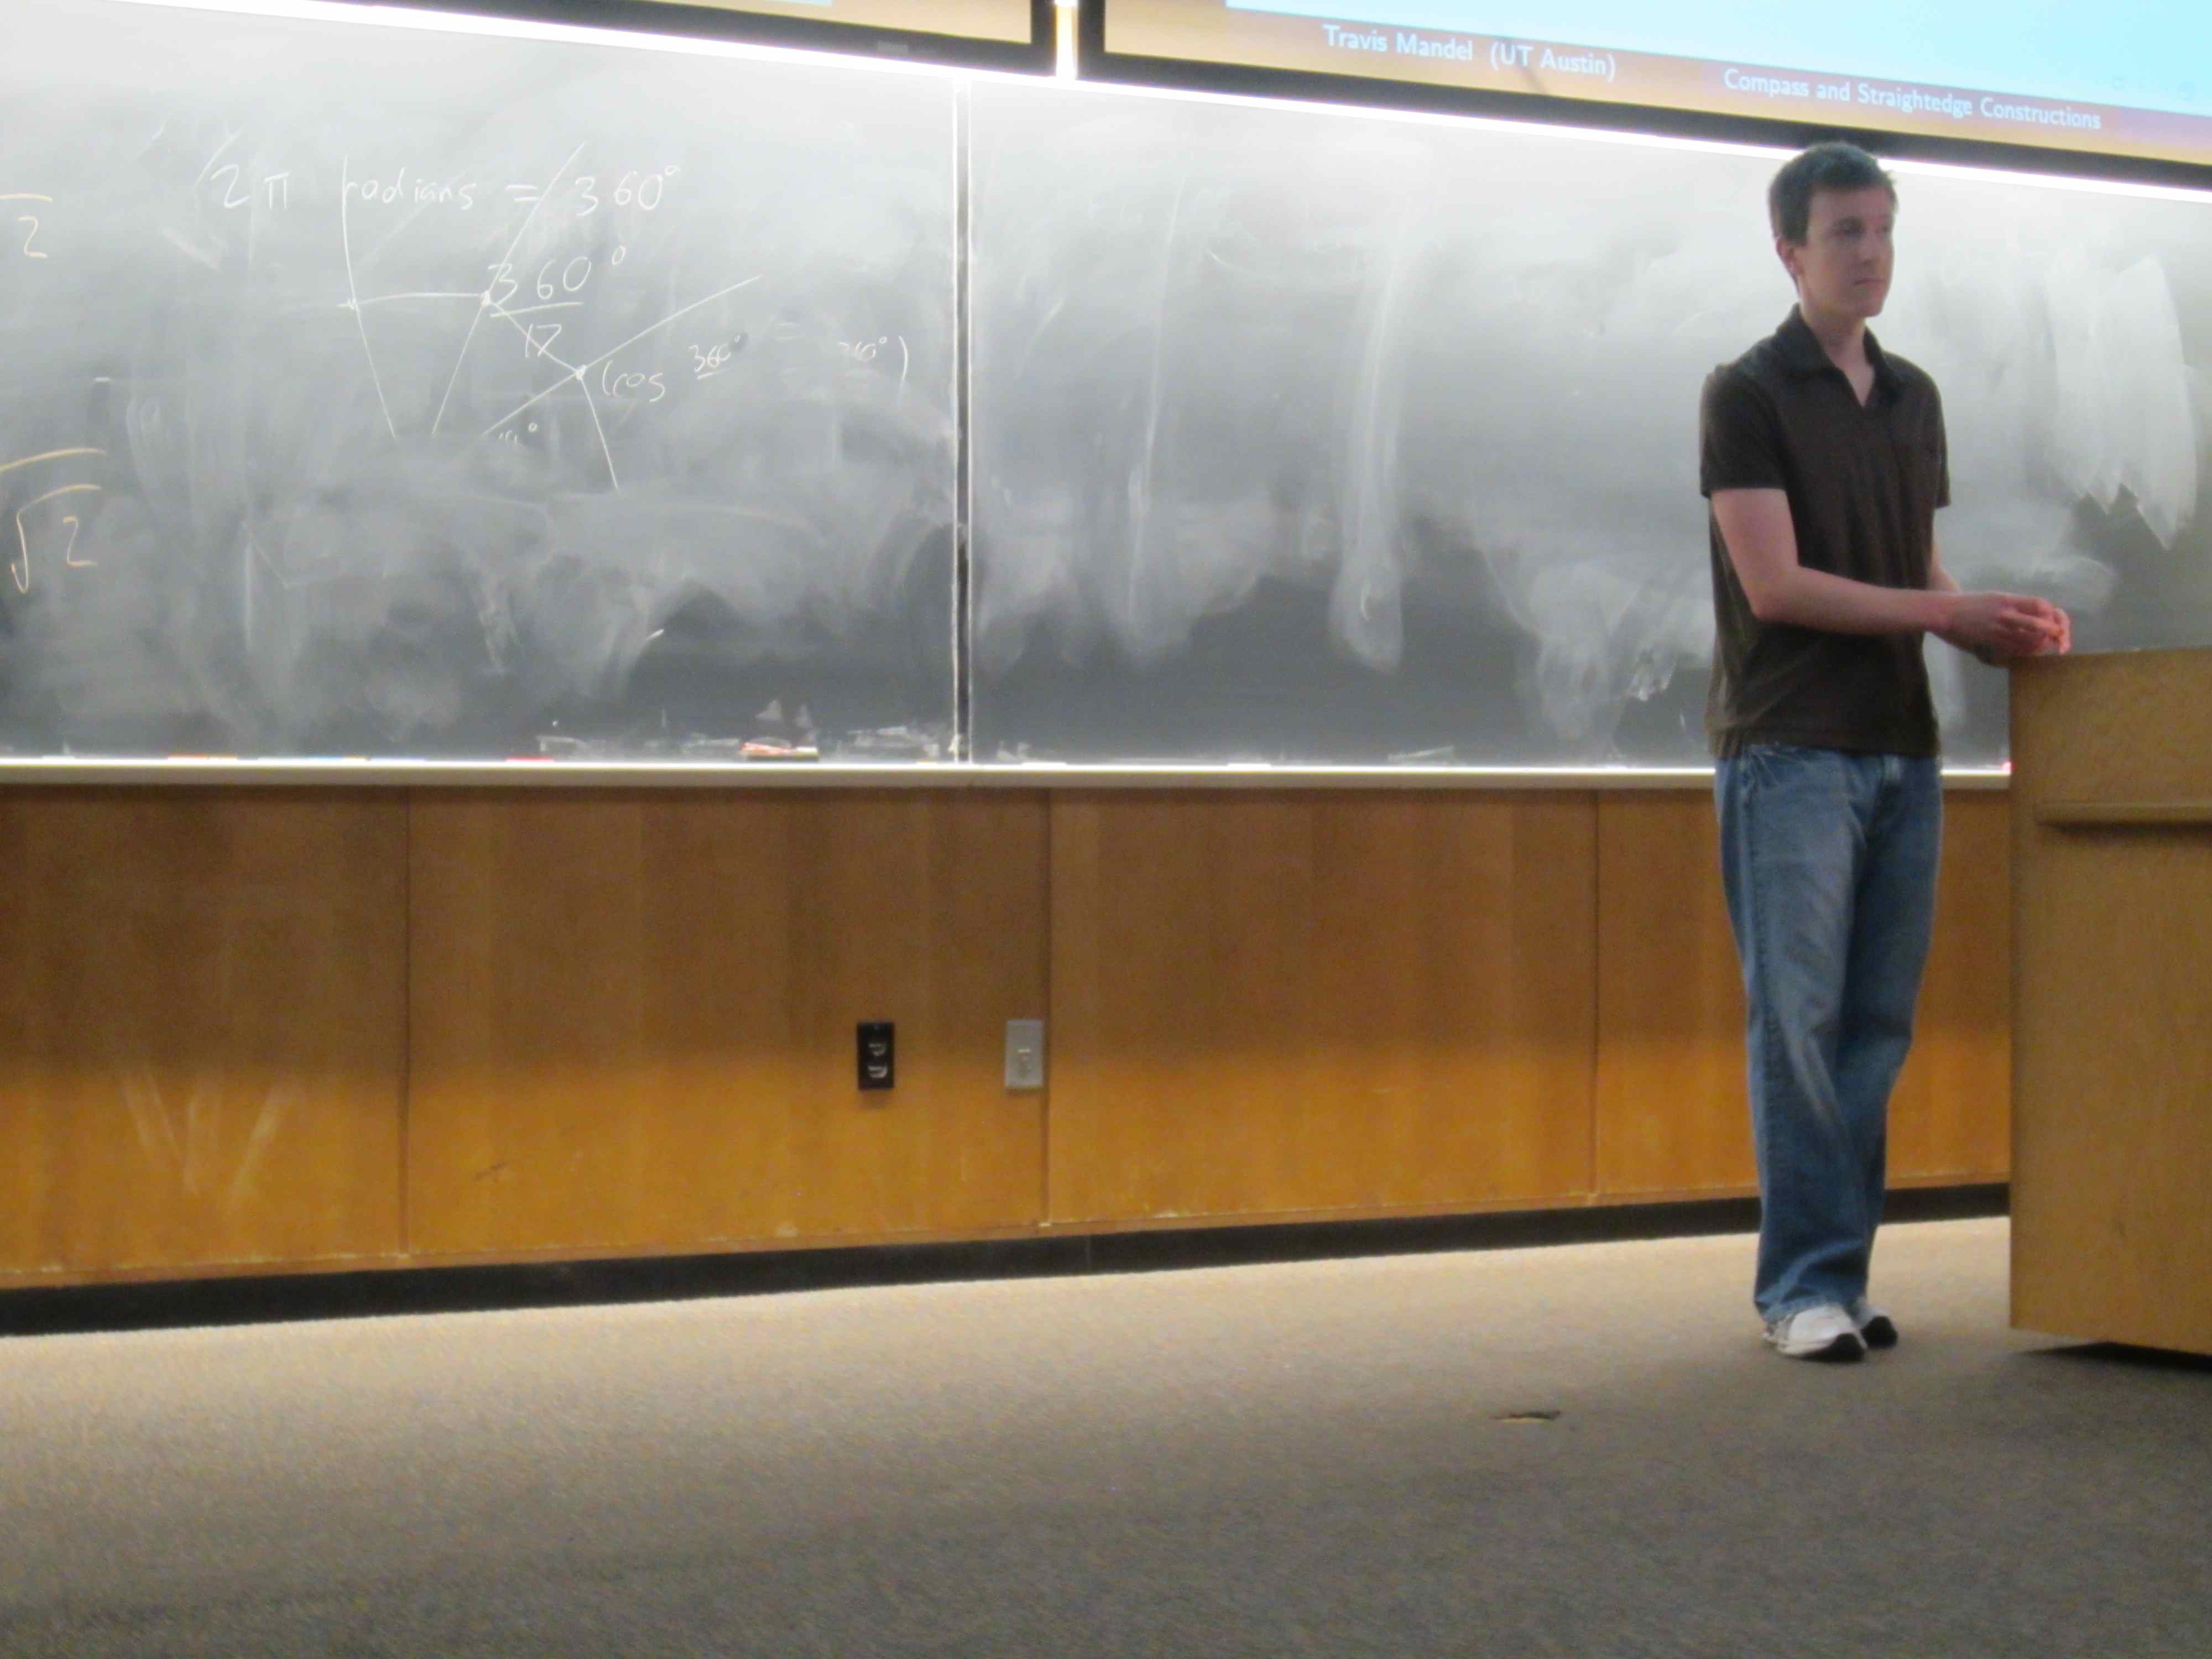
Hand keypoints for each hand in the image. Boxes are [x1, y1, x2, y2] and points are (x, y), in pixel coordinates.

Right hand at [1937, 592, 2070, 660]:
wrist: (1948, 612)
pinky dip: (2028, 650)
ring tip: (2047, 644)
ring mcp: (1998, 629)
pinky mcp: (1992, 641)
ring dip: (2042, 644)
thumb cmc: (1972, 603)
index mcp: (2008, 600)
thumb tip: (2038, 612)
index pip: (2039, 604)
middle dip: (2054, 631)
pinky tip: (2032, 650)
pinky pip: (2016, 648)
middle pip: (2038, 624)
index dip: (2051, 612)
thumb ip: (2016, 604)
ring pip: (2029, 640)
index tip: (2054, 617)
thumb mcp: (1996, 597)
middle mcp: (2005, 614)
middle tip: (2061, 636)